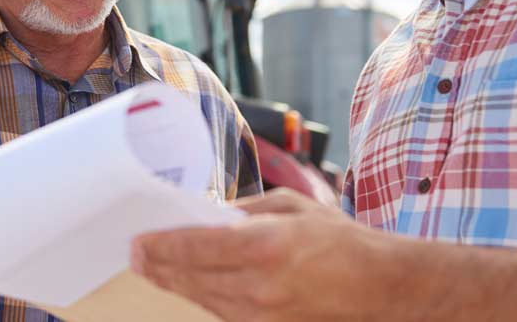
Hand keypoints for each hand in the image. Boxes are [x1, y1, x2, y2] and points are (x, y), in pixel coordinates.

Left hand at [131, 188, 404, 320]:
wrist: (381, 287)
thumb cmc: (342, 241)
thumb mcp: (293, 206)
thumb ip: (247, 211)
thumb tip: (209, 216)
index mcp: (265, 245)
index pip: (194, 247)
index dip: (160, 246)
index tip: (138, 241)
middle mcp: (258, 285)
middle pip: (190, 278)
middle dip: (158, 266)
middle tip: (135, 255)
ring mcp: (262, 316)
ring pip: (203, 299)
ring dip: (175, 283)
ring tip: (154, 268)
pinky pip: (222, 313)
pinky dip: (203, 297)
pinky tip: (190, 285)